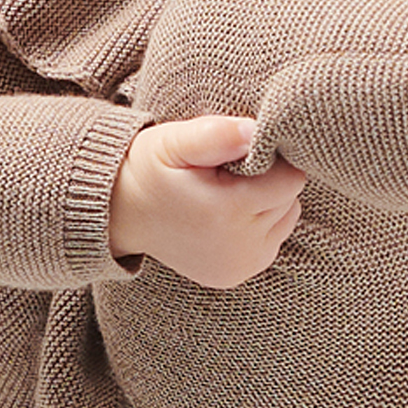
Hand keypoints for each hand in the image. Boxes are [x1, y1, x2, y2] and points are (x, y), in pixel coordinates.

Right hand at [109, 116, 306, 288]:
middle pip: (289, 201)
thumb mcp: (173, 140)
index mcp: (229, 211)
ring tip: (228, 193)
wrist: (117, 214)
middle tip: (229, 173)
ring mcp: (237, 266)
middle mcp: (238, 246)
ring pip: (285, 222)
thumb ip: (216, 134)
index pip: (290, 179)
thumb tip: (255, 131)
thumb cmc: (148, 169)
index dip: (271, 160)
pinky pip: (270, 244)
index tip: (240, 154)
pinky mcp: (232, 276)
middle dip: (269, 182)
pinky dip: (258, 227)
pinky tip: (226, 216)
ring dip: (268, 205)